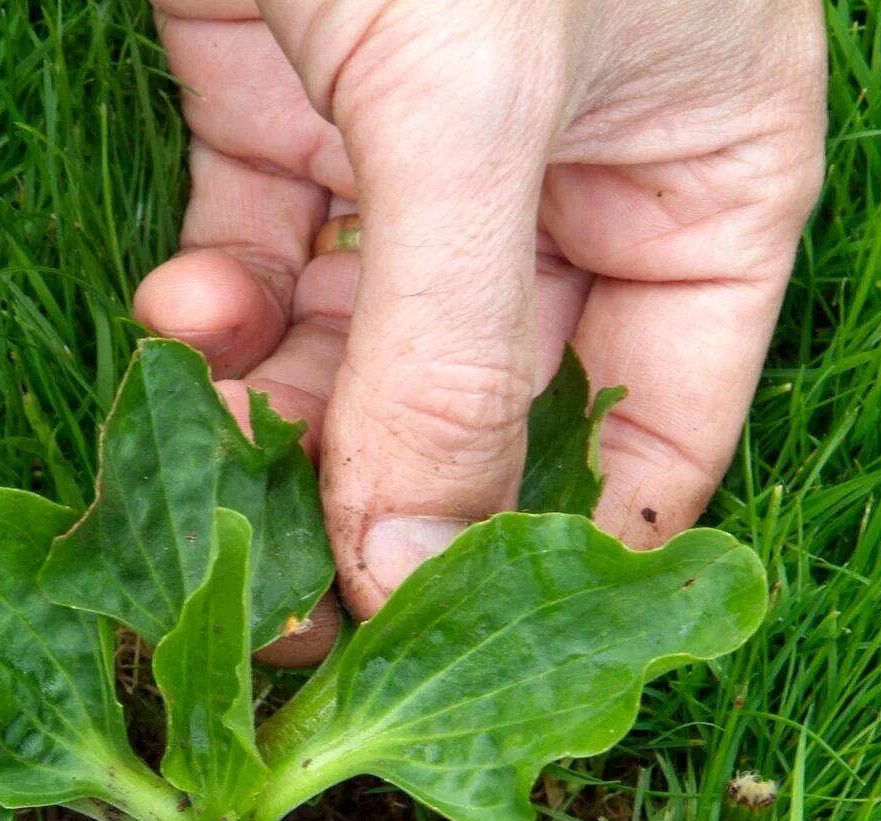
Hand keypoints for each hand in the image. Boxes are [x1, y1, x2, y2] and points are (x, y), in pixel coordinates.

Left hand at [137, 0, 825, 650]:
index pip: (653, 433)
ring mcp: (424, 162)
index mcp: (699, 184)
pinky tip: (180, 314)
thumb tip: (411, 578)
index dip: (547, 552)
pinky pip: (260, 270)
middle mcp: (570, 191)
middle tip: (284, 604)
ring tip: (213, 455)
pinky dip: (216, 316)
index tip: (435, 647)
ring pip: (355, 363)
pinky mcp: (290, 122)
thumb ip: (452, 352)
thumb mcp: (475, 114)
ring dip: (279, 422)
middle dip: (382, 505)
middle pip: (484, 418)